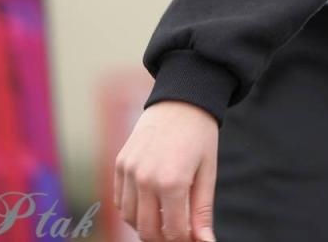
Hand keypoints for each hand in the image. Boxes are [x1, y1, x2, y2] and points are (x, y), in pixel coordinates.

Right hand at [114, 101, 219, 240]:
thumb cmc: (200, 137)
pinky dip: (132, 210)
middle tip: (178, 230)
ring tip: (165, 215)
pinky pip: (120, 201)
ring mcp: (129, 171)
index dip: (183, 239)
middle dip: (164, 237)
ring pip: (130, 218)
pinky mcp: (119, 164)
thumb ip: (202, 211)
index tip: (192, 235)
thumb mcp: (208, 172)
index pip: (172, 231)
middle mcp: (145, 179)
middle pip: (148, 230)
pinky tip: (148, 203)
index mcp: (172, 182)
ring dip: (146, 224)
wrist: (180, 100)